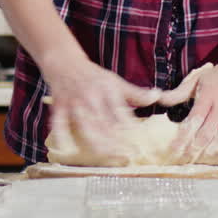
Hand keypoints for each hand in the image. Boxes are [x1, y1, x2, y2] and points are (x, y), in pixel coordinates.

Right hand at [42, 53, 159, 157]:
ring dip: (97, 143)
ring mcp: (75, 102)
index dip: (131, 130)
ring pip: (86, 127)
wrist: (64, 61)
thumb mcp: (115, 81)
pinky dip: (61, 135)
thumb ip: (135, 93)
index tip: (139, 145)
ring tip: (108, 156)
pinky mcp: (60, 106)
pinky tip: (65, 148)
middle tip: (126, 156)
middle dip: (116, 142)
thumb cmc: (93, 74)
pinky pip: (59, 123)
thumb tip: (157, 96)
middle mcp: (92, 97)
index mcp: (107, 90)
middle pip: (105, 124)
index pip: (122, 113)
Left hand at [172, 61, 217, 161]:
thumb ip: (178, 93)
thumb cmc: (216, 77)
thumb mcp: (196, 80)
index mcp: (208, 95)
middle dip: (196, 146)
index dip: (184, 134)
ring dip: (212, 148)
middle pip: (208, 131)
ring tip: (203, 157)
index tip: (175, 147)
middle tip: (186, 156)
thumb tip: (159, 99)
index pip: (194, 119)